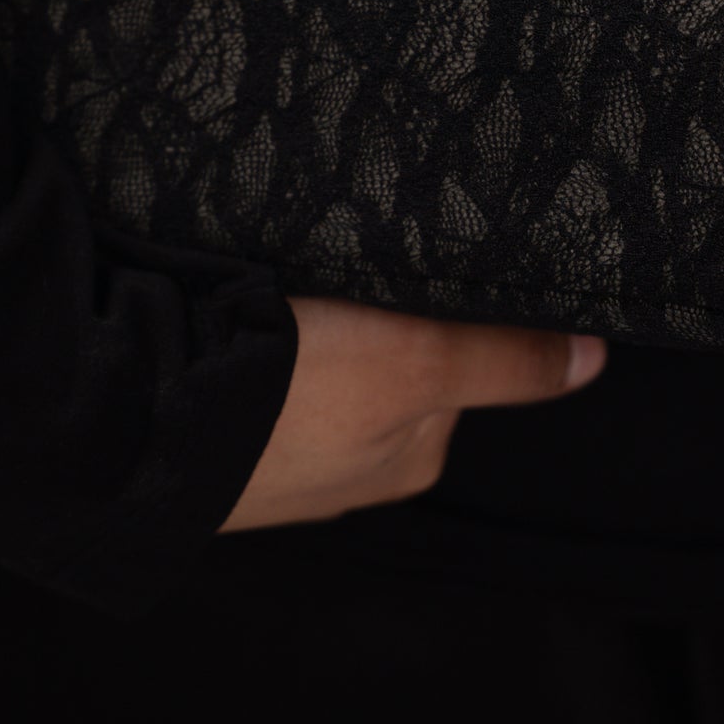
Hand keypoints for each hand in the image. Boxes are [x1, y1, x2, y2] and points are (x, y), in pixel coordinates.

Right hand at [220, 296, 606, 531]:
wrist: (128, 423)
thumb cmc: (279, 405)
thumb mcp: (414, 367)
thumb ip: (503, 359)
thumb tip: (595, 358)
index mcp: (405, 459)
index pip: (451, 358)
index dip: (433, 302)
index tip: (403, 258)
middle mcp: (345, 465)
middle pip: (382, 357)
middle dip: (361, 313)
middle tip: (328, 269)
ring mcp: (272, 451)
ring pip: (312, 359)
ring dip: (299, 320)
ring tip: (272, 285)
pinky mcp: (208, 425)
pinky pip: (249, 363)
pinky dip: (244, 334)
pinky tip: (227, 314)